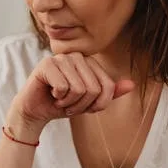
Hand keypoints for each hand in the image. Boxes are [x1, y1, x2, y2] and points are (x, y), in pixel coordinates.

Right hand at [7, 53, 134, 137]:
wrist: (35, 111)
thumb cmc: (62, 104)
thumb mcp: (90, 102)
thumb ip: (109, 93)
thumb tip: (131, 85)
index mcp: (89, 62)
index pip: (107, 86)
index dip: (97, 104)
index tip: (83, 106)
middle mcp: (76, 56)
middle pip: (94, 88)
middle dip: (81, 105)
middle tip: (69, 104)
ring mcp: (61, 58)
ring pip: (79, 89)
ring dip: (69, 103)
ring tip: (60, 99)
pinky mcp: (46, 64)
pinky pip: (64, 87)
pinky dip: (58, 98)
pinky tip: (51, 94)